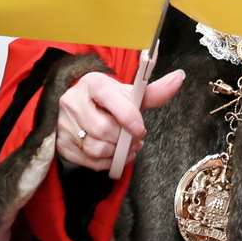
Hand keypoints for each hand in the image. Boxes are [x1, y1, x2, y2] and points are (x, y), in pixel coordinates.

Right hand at [56, 68, 184, 171]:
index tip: (141, 130)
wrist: (78, 107)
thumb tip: (179, 78)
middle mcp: (74, 101)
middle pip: (102, 128)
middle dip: (124, 139)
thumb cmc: (107, 101)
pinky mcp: (62, 144)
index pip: (109, 97)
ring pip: (95, 147)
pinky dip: (106, 162)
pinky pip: (88, 161)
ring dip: (117, 153)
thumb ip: (153, 91)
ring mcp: (65, 124)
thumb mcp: (127, 93)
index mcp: (92, 83)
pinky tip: (114, 156)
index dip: (128, 116)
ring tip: (127, 148)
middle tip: (136, 140)